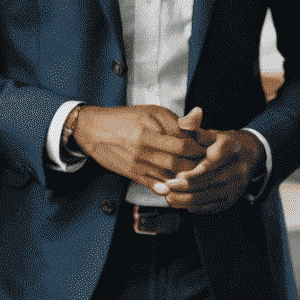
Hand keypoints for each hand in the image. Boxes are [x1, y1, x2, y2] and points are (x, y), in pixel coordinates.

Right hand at [71, 104, 203, 188]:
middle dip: (196, 165)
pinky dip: (168, 188)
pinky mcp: (132, 174)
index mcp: (150, 129)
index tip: (206, 148)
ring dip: (185, 178)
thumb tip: (197, 119)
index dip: (199, 148)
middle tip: (206, 164)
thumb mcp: (151, 112)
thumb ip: (175, 119)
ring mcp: (138, 163)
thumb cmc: (124, 118)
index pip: (184, 143)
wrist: (93, 130)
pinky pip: (154, 186)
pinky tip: (176, 185)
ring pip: (169, 176)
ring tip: (196, 173)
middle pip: (179, 163)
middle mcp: (144, 147)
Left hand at [156, 110, 263, 214]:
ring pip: (207, 197)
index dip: (194, 172)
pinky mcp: (232, 199)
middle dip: (185, 187)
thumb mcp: (209, 133)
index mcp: (230, 148)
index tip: (177, 175)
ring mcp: (236, 186)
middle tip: (166, 187)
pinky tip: (180, 202)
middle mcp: (237, 168)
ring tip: (169, 196)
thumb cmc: (220, 144)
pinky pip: (211, 207)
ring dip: (186, 199)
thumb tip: (183, 123)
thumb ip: (194, 128)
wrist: (245, 155)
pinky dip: (194, 206)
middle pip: (208, 181)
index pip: (211, 162)